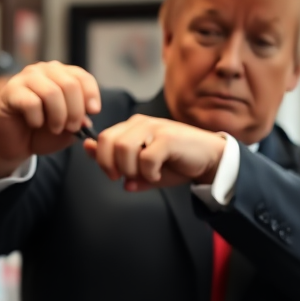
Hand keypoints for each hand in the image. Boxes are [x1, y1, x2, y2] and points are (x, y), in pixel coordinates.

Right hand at [0, 63, 100, 185]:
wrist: (15, 143)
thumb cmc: (42, 132)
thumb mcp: (67, 129)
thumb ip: (79, 121)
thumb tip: (88, 116)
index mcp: (60, 74)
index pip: (82, 76)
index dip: (91, 94)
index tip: (93, 112)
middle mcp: (44, 71)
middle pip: (69, 84)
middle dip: (75, 111)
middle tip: (72, 128)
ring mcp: (26, 78)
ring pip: (51, 92)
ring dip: (58, 116)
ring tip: (55, 129)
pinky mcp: (11, 91)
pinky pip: (31, 102)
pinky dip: (37, 118)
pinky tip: (35, 124)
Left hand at [86, 115, 228, 190]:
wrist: (209, 159)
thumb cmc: (176, 163)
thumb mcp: (143, 167)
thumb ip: (118, 162)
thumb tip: (89, 151)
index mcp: (132, 128)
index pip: (102, 138)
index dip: (100, 159)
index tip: (113, 174)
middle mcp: (141, 123)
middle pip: (107, 141)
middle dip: (110, 164)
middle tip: (125, 177)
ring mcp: (155, 128)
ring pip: (123, 149)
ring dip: (130, 169)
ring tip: (145, 175)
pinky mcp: (167, 138)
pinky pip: (146, 158)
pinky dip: (149, 173)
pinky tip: (157, 175)